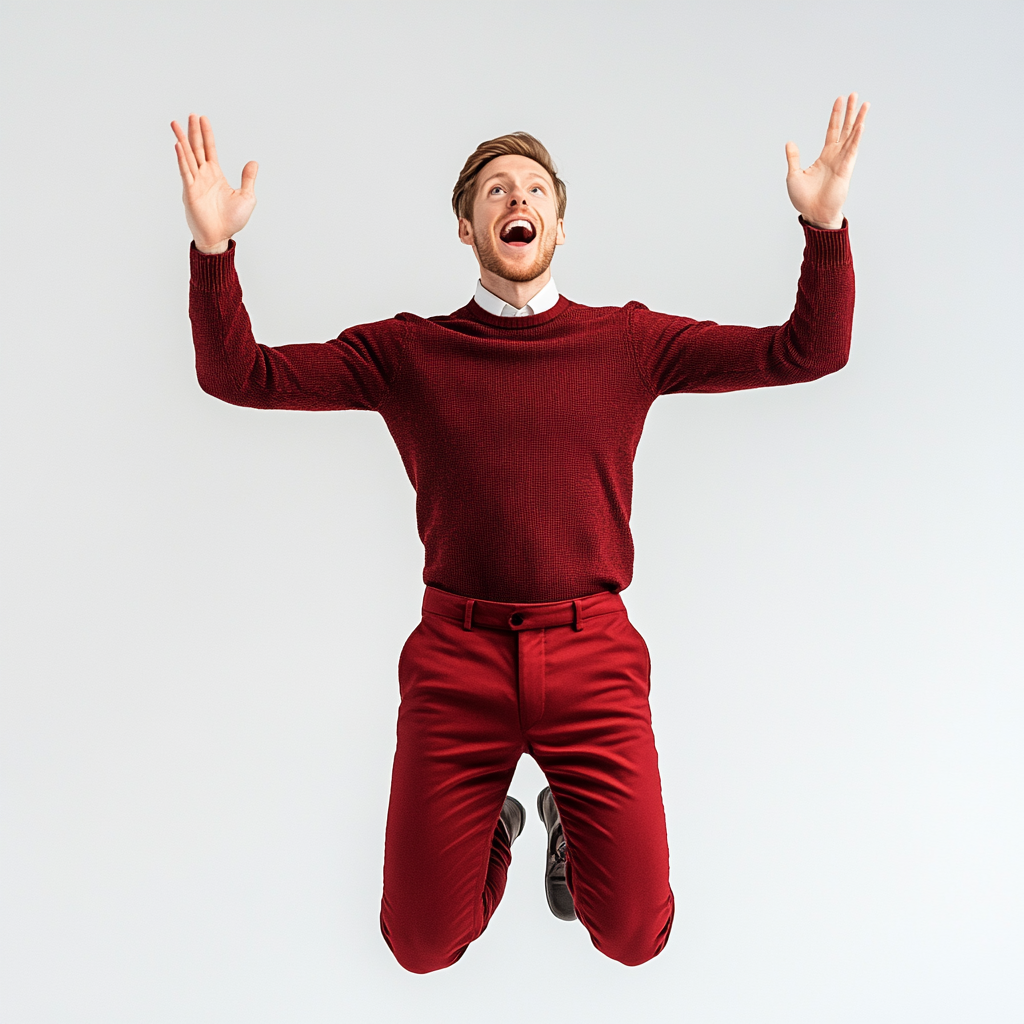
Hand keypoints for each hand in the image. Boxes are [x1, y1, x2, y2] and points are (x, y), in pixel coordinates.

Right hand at [171, 114, 257, 252]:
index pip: (210, 149)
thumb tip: (253, 163)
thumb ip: (248, 179)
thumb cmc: (232, 221)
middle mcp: (203, 176)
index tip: (202, 119)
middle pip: (197, 148)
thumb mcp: (247, 197)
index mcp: (216, 175)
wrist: (220, 237)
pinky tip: (179, 145)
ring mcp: (195, 183)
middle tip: (190, 114)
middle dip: (193, 131)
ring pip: (188, 156)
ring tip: (176, 124)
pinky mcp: (190, 192)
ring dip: (182, 140)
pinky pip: (185, 172)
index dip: (207, 134)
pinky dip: (182, 158)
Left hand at [786, 94, 868, 229]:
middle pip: (845, 128)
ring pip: (852, 135)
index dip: (835, 116)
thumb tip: (790, 142)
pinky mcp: (845, 169)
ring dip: (858, 119)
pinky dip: (856, 137)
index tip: (840, 100)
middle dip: (850, 112)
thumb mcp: (794, 175)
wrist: (813, 214)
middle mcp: (836, 156)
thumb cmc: (804, 199)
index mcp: (824, 156)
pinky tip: (860, 125)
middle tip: (855, 94)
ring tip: (864, 103)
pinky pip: (852, 150)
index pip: (831, 131)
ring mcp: (842, 161)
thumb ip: (794, 158)